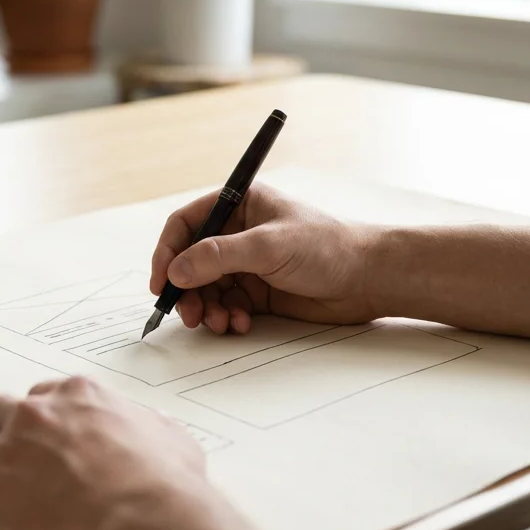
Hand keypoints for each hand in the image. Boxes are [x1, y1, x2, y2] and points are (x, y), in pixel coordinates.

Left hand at [0, 378, 234, 529]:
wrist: (144, 520)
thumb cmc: (166, 486)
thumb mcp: (173, 439)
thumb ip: (155, 429)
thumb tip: (161, 430)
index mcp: (78, 398)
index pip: (42, 395)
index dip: (29, 409)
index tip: (23, 415)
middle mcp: (34, 418)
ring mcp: (4, 456)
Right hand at [150, 184, 378, 333]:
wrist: (367, 279)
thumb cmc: (326, 248)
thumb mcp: (268, 246)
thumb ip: (219, 256)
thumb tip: (176, 270)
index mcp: (239, 204)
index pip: (187, 224)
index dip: (168, 252)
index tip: (161, 282)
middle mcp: (238, 232)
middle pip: (191, 261)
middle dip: (186, 289)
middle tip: (188, 314)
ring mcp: (247, 263)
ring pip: (206, 288)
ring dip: (206, 307)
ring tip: (219, 323)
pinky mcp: (257, 291)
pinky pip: (226, 305)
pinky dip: (226, 317)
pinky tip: (240, 324)